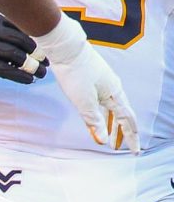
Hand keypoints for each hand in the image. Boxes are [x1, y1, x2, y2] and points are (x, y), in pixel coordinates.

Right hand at [0, 16, 46, 84]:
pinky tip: (29, 80)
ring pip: (17, 56)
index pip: (23, 29)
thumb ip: (7, 32)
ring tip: (41, 73)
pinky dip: (21, 75)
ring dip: (33, 66)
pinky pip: (7, 70)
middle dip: (38, 53)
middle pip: (23, 41)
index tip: (45, 51)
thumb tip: (33, 46)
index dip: (37, 40)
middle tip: (46, 63)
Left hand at [33, 15, 138, 152]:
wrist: (67, 50)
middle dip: (122, 134)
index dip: (131, 137)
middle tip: (122, 149)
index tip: (135, 151)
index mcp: (115, 95)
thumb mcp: (84, 102)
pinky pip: (101, 105)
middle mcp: (113, 90)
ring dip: (111, 127)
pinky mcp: (93, 83)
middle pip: (121, 116)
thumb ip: (93, 122)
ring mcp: (104, 86)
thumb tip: (103, 141)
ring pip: (111, 111)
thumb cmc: (76, 75)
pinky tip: (98, 124)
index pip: (127, 120)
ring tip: (111, 141)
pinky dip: (101, 117)